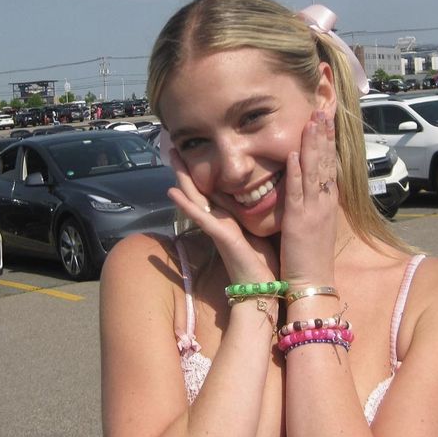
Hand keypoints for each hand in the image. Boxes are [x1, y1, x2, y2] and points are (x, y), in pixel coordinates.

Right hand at [166, 149, 276, 283]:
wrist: (266, 289)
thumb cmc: (266, 261)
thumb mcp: (262, 229)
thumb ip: (258, 212)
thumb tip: (266, 192)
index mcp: (229, 218)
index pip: (212, 190)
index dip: (202, 172)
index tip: (194, 151)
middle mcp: (219, 221)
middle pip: (199, 190)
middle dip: (186, 169)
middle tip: (174, 147)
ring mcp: (217, 229)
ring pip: (196, 198)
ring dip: (182, 179)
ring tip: (171, 158)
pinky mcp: (221, 237)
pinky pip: (202, 218)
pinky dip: (187, 205)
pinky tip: (173, 192)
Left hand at [279, 110, 338, 289]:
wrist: (313, 282)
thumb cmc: (311, 256)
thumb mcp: (316, 224)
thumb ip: (312, 203)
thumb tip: (310, 186)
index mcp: (327, 202)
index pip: (329, 165)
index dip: (327, 141)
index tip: (325, 120)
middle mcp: (324, 202)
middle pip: (325, 161)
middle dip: (323, 135)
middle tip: (322, 110)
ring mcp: (313, 210)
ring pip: (313, 171)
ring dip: (312, 144)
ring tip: (311, 121)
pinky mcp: (299, 221)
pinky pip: (297, 192)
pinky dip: (295, 172)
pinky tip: (292, 154)